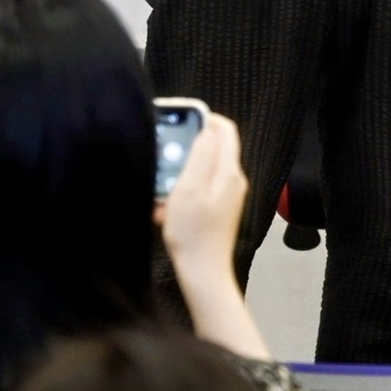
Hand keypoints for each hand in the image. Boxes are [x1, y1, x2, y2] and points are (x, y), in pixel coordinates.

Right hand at [158, 113, 271, 359]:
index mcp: (229, 171)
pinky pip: (197, 192)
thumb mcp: (189, 189)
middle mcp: (233, 180)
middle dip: (185, 147)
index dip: (204, 117)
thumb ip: (199, 157)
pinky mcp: (217, 211)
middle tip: (162, 150)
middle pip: (212, 149)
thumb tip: (206, 132)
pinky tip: (161, 208)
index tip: (180, 116)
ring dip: (178, 174)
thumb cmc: (193, 233)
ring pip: (200, 171)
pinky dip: (179, 194)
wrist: (203, 274)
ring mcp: (226, 196)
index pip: (224, 129)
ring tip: (158, 185)